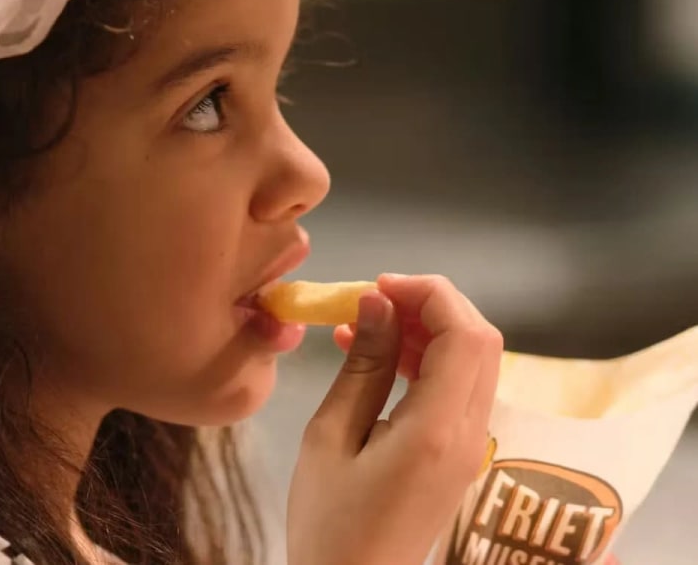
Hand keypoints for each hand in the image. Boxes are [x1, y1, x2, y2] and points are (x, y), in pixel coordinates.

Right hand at [287, 274, 502, 564]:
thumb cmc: (329, 524)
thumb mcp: (330, 437)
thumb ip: (361, 365)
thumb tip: (375, 303)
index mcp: (438, 430)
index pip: (465, 335)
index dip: (429, 294)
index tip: (379, 286)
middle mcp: (470, 435)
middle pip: (479, 341)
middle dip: (431, 305)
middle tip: (373, 301)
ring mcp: (471, 447)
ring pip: (472, 361)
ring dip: (427, 331)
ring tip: (365, 325)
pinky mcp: (460, 455)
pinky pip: (458, 388)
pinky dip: (427, 361)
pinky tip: (379, 357)